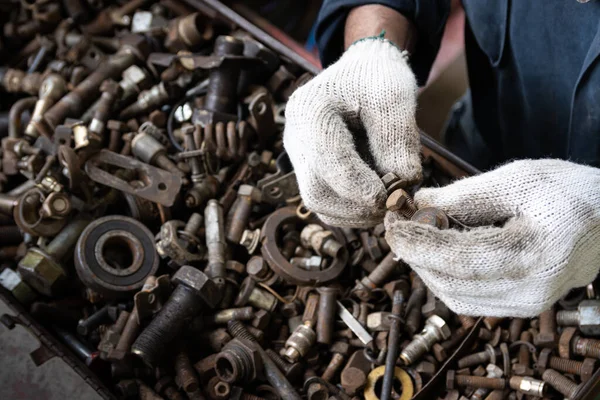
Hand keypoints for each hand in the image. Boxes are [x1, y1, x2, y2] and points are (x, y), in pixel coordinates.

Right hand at [284, 38, 420, 226]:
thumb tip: (405, 184)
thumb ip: (399, 140)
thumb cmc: (377, 78)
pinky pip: (326, 201)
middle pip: (316, 192)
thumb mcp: (395, 98)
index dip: (360, 188)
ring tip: (389, 200)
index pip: (328, 162)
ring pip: (319, 203)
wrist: (361, 71)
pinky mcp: (309, 169)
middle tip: (393, 205)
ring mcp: (299, 156)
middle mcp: (295, 137)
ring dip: (356, 212)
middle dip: (358, 207)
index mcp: (309, 110)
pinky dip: (352, 208)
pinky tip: (376, 197)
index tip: (392, 198)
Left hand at [384, 159, 599, 316]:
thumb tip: (418, 202)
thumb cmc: (571, 192)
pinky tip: (436, 252)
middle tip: (397, 224)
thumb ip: (466, 194)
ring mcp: (527, 305)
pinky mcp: (522, 306)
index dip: (416, 243)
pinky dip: (444, 277)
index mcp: (533, 255)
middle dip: (414, 254)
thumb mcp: (520, 179)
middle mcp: (530, 291)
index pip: (456, 259)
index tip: (391, 223)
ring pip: (454, 297)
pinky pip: (469, 300)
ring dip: (426, 267)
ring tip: (413, 235)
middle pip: (450, 283)